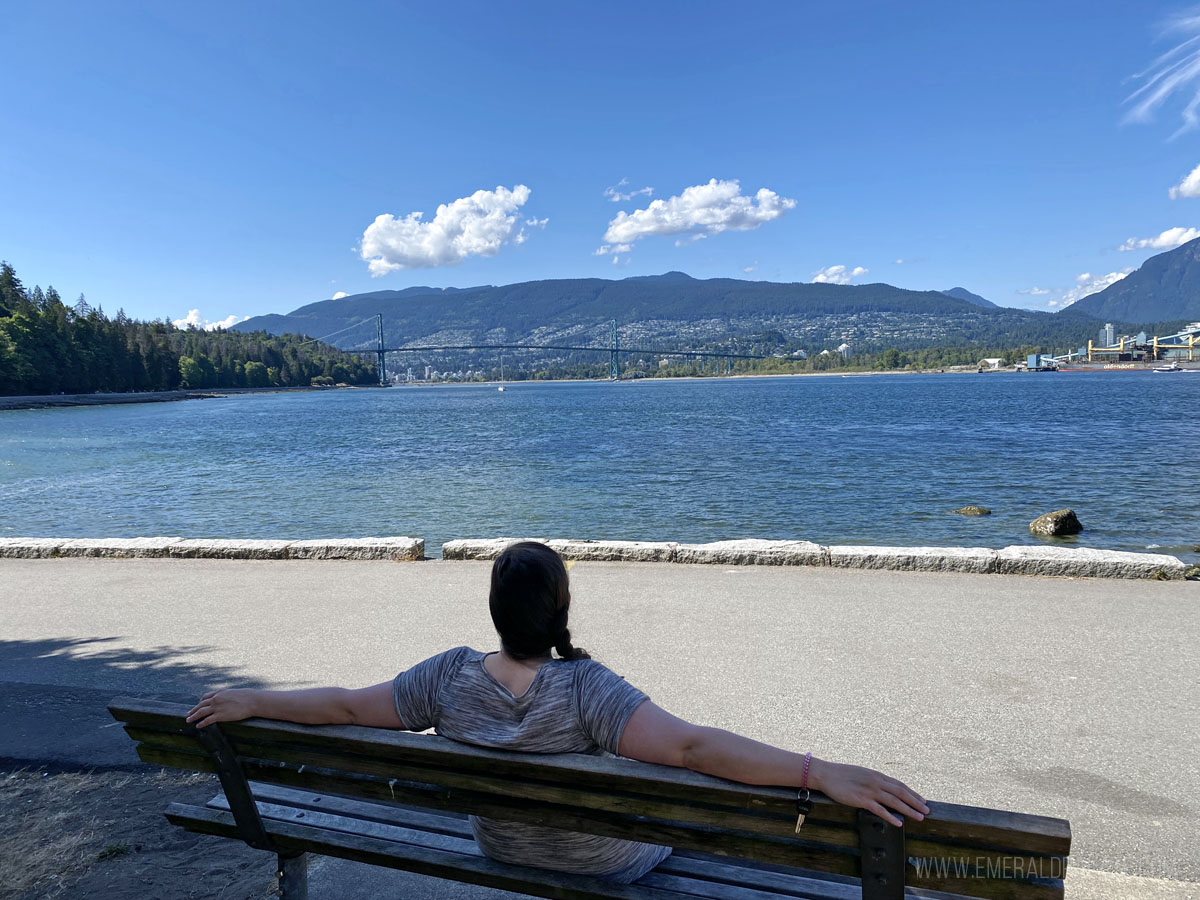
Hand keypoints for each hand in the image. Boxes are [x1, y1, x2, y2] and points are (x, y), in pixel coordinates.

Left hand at [186, 688, 258, 727]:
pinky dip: (201, 723)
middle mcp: (216, 699)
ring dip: (193, 717)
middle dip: (193, 710)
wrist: (252, 701)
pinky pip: (207, 720)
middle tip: (188, 714)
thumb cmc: (247, 696)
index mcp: (219, 692)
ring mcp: (217, 707)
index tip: (198, 705)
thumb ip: (228, 695)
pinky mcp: (220, 715)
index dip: (200, 702)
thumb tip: (229, 698)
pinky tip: (198, 726)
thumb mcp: (234, 692)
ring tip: (188, 720)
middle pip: (201, 705)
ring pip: (201, 712)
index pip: (206, 697)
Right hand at [810, 759, 928, 826]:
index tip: (922, 800)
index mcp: (876, 775)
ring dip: (909, 810)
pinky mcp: (861, 799)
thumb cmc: (841, 774)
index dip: (912, 793)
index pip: (899, 785)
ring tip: (920, 818)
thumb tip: (883, 787)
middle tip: (927, 811)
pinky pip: (879, 809)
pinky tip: (899, 823)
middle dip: (916, 802)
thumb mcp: (861, 774)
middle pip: (901, 792)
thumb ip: (873, 780)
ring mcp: (869, 790)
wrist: (825, 774)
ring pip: (894, 801)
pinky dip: (890, 816)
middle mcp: (875, 781)